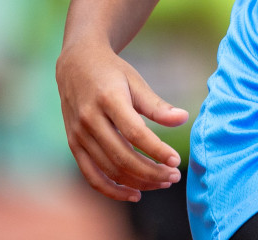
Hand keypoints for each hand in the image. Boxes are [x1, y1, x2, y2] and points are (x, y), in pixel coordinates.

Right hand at [55, 41, 189, 201]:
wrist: (76, 64)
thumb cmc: (112, 72)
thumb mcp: (136, 81)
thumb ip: (157, 105)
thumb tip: (183, 119)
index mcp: (108, 99)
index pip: (135, 133)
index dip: (157, 150)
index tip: (176, 161)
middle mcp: (90, 119)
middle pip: (122, 156)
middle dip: (151, 171)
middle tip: (174, 177)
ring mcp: (78, 135)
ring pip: (109, 170)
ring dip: (137, 182)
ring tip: (162, 183)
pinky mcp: (73, 145)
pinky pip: (91, 176)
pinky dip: (112, 190)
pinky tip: (135, 193)